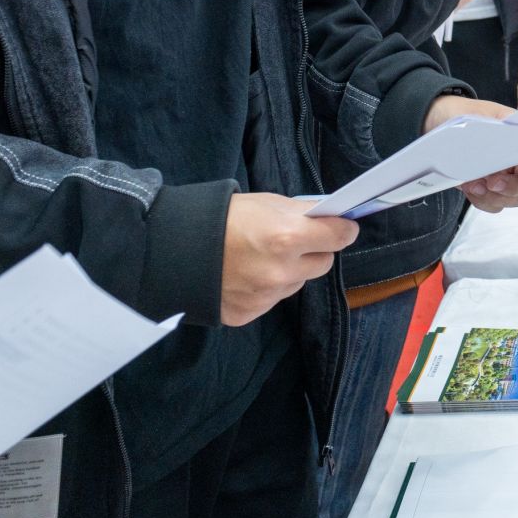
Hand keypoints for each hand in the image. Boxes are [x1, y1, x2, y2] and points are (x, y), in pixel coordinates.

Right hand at [221, 194, 359, 326]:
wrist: (173, 248)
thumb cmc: (222, 218)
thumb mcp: (267, 203)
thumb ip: (302, 213)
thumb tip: (331, 217)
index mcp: (287, 237)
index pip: (339, 237)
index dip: (343, 229)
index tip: (344, 227)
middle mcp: (281, 271)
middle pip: (323, 263)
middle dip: (315, 250)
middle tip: (295, 240)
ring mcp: (266, 297)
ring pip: (297, 282)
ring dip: (290, 271)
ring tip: (260, 257)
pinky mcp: (250, 314)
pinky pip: (273, 299)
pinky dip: (266, 288)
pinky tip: (245, 274)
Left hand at [425, 96, 517, 212]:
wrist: (440, 121)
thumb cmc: (463, 113)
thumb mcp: (479, 115)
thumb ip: (495, 129)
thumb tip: (507, 139)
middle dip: (513, 187)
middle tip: (492, 182)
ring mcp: (505, 176)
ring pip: (514, 198)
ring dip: (495, 196)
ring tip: (473, 184)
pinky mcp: (488, 189)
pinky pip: (494, 204)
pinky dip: (482, 201)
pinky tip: (469, 187)